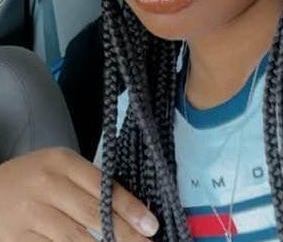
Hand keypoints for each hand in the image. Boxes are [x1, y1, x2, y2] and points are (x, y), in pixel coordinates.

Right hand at [0, 147, 158, 240]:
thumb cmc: (29, 179)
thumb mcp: (56, 169)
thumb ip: (86, 182)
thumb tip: (126, 207)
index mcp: (62, 162)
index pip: (104, 186)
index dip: (129, 207)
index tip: (151, 223)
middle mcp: (47, 184)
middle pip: (94, 213)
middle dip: (125, 232)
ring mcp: (30, 213)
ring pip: (75, 238)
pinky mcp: (17, 239)